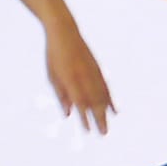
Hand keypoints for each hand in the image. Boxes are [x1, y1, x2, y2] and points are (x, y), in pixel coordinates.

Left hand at [44, 19, 115, 134]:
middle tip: (104, 134)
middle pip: (95, 101)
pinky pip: (106, 87)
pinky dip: (110, 99)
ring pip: (102, 95)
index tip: (88, 131)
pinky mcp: (98, 68)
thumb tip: (68, 114)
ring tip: (108, 126)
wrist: (65, 32)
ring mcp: (93, 72)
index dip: (84, 118)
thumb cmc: (54, 55)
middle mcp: (84, 76)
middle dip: (99, 119)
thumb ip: (61, 95)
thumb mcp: (53, 76)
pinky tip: (114, 110)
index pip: (79, 102)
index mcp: (70, 79)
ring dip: (106, 112)